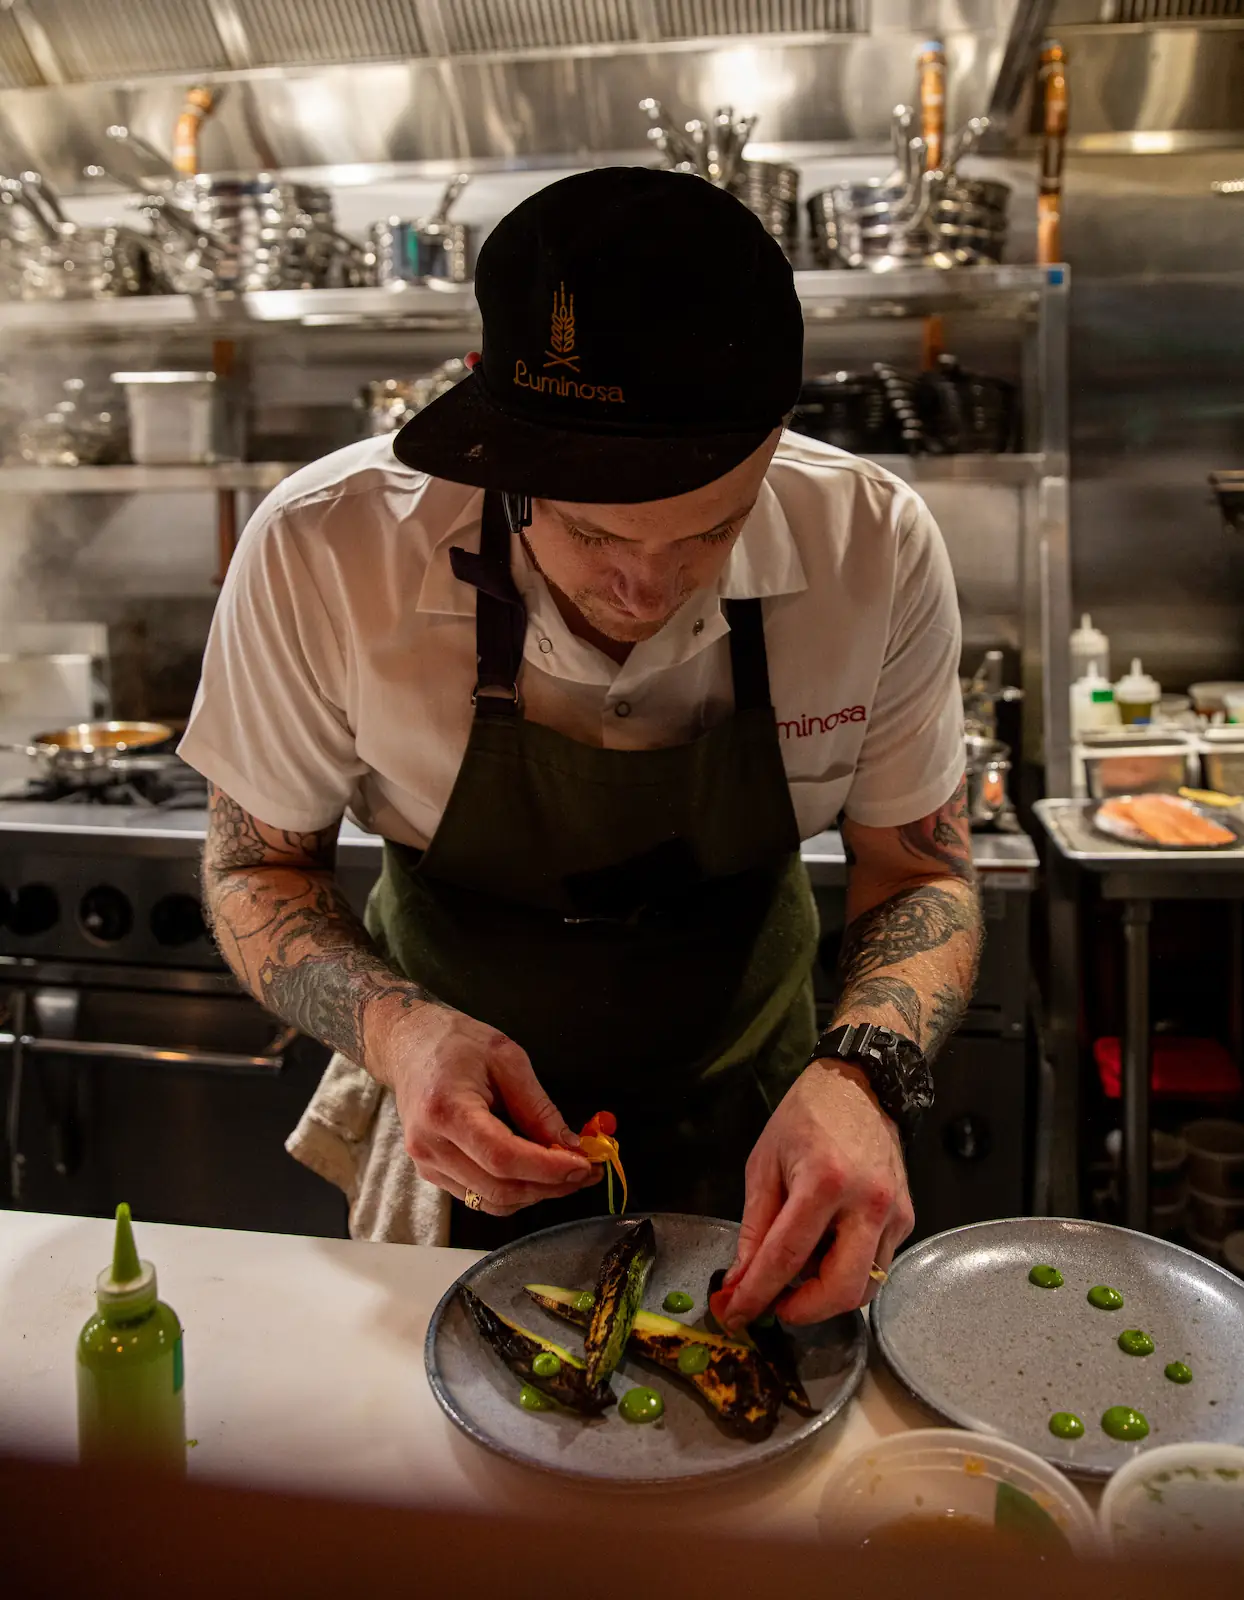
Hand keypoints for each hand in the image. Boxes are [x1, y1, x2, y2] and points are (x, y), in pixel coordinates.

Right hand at [379, 1002, 598, 1214]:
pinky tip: (537, 1173)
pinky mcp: (432, 1173)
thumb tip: (570, 1146)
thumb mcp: (506, 1058)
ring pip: (491, 1202)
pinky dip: (515, 1191)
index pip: (502, 1157)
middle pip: (499, 1188)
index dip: (547, 1168)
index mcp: (446, 1110)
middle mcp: (430, 1146)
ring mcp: (427, 1165)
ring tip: (568, 1174)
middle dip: (550, 1186)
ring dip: (536, 1194)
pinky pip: (479, 1196)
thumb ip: (537, 1106)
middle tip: (587, 1171)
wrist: (408, 1045)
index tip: (584, 1164)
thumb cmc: (456, 1043)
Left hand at [716, 1063, 913, 1330]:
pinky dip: (846, 1273)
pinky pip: (876, 1266)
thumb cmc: (806, 1117)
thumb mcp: (764, 1164)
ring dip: (825, 1295)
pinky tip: (824, 1252)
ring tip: (797, 1274)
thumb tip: (740, 1280)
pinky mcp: (906, 1219)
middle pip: (840, 1289)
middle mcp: (866, 1203)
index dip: (756, 1293)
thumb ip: (754, 1227)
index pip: (786, 1257)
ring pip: (865, 1288)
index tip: (734, 1314)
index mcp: (824, 1182)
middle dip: (802, 1310)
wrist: (860, 1087)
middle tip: (774, 1304)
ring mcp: (893, 1213)